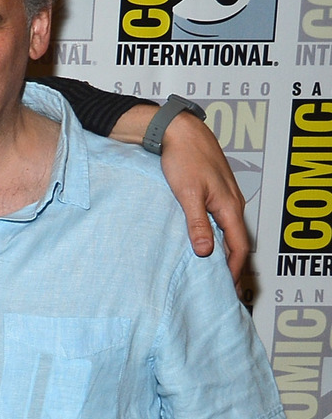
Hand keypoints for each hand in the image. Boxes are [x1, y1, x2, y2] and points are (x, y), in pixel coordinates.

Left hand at [155, 111, 249, 282]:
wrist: (181, 131)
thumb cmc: (184, 158)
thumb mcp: (187, 194)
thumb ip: (197, 223)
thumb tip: (206, 251)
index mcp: (229, 206)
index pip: (238, 246)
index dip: (234, 269)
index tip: (227, 287)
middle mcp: (232, 203)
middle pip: (237, 240)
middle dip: (232, 264)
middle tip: (223, 285)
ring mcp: (225, 197)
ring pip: (230, 230)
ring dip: (224, 250)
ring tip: (214, 269)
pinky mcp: (215, 192)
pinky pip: (222, 220)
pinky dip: (218, 235)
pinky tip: (207, 241)